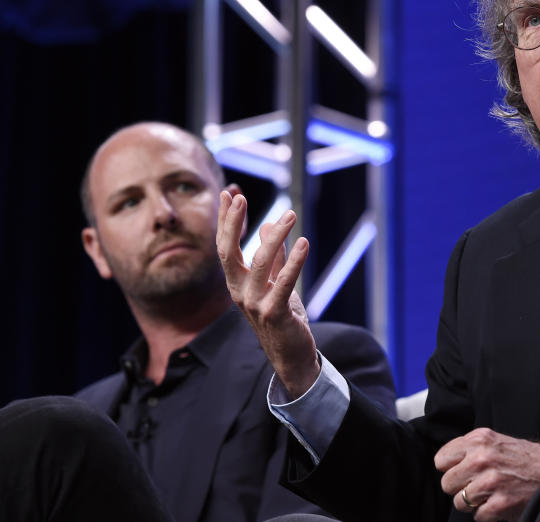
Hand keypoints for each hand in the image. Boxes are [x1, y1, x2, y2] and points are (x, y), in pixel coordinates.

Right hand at [216, 190, 319, 397]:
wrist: (291, 355)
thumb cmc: (282, 317)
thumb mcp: (275, 282)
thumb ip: (273, 256)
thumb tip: (269, 224)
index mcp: (237, 283)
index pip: (226, 247)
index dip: (227, 221)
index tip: (229, 194)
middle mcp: (239, 292)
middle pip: (228, 253)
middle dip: (232, 224)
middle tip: (241, 198)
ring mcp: (254, 303)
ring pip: (260, 262)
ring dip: (275, 236)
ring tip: (290, 215)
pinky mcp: (275, 313)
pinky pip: (284, 282)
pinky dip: (294, 261)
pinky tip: (304, 242)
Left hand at [435, 428, 539, 520]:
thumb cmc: (523, 456)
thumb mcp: (495, 440)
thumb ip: (470, 448)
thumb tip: (447, 463)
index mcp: (479, 439)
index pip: (441, 459)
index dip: (450, 468)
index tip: (460, 471)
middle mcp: (482, 458)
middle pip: (447, 483)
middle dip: (459, 488)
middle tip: (476, 485)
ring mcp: (490, 482)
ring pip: (459, 502)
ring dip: (473, 503)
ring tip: (489, 494)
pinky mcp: (499, 503)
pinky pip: (477, 516)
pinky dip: (487, 513)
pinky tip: (499, 502)